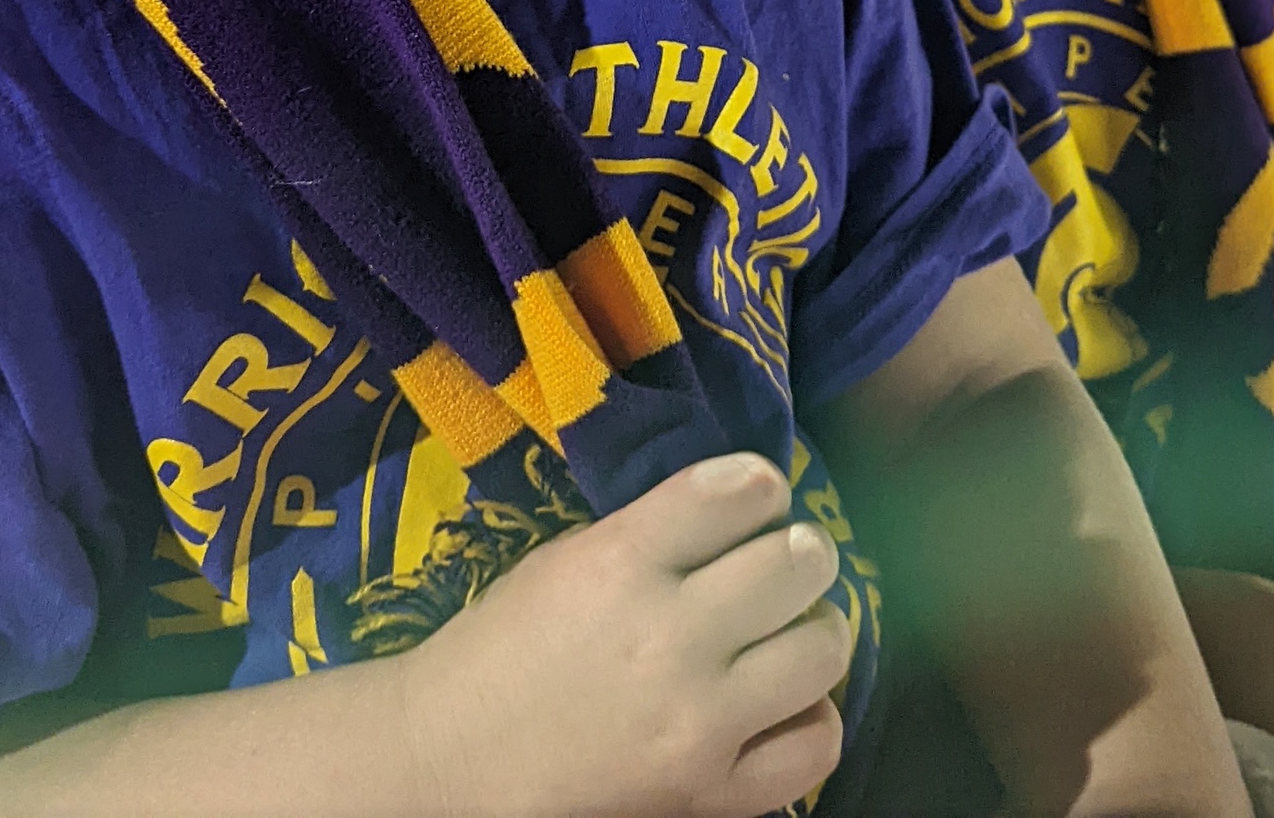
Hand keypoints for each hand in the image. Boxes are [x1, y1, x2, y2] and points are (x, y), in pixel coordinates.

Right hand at [399, 451, 851, 817]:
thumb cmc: (505, 647)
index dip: (760, 487)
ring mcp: (697, 722)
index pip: (743, 491)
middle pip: (800, 563)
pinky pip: (814, 744)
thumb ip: (658, 530)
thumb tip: (745, 507)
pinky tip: (778, 703)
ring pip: (823, 648)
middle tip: (780, 561)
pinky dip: (808, 717)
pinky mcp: (710, 794)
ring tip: (782, 631)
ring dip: (811, 628)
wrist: (450, 765)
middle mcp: (669, 637)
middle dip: (799, 551)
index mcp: (622, 562)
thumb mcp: (570, 558)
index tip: (752, 501)